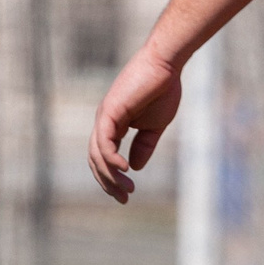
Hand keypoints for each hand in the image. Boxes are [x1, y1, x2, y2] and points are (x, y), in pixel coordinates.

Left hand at [89, 49, 183, 203]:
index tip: (126, 194)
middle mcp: (104, 121)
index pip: (103, 158)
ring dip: (111, 175)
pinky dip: (111, 158)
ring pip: (98, 154)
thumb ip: (143, 146)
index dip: (112, 178)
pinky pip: (104, 141)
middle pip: (96, 160)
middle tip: (124, 199)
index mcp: (113, 125)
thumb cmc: (162, 90)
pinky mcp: (110, 111)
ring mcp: (105, 116)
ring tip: (127, 189)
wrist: (166, 65)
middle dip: (108, 182)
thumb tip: (134, 167)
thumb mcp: (153, 127)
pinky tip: (125, 170)